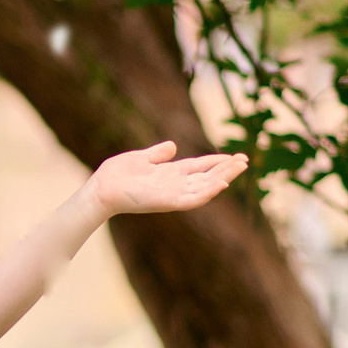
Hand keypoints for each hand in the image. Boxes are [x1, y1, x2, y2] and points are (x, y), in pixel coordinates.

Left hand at [85, 140, 249, 215]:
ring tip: (239, 167)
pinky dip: (208, 192)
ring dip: (223, 177)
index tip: (235, 155)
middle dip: (227, 169)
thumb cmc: (117, 175)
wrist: (102, 188)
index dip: (217, 161)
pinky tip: (222, 183)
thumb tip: (173, 146)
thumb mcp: (141, 158)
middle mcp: (175, 184)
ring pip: (205, 186)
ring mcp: (173, 194)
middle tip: (245, 160)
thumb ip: (158, 154)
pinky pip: (193, 198)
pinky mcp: (168, 202)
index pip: (200, 167)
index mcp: (170, 173)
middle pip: (207, 176)